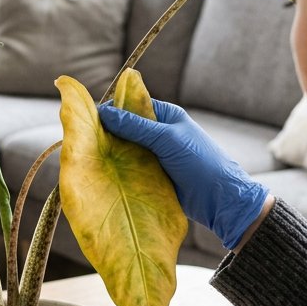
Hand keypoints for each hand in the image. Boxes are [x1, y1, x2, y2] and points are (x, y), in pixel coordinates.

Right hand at [98, 99, 268, 249]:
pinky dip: (120, 170)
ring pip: (128, 150)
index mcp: (167, 116)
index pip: (134, 105)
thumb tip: (104, 112)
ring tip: (90, 155)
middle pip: (128, 128)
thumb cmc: (199, 162)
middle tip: (86, 139)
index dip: (114, 110)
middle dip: (110, 133)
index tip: (91, 118)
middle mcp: (160, 133)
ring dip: (113, 154)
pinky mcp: (153, 175)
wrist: (220, 200)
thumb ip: (135, 126)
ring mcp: (157, 155)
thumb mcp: (166, 139)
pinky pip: (132, 169)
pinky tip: (104, 172)